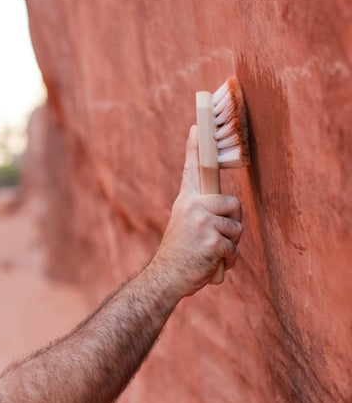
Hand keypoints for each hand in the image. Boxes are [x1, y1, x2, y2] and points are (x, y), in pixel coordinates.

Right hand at [151, 125, 242, 295]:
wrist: (165, 277)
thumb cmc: (180, 255)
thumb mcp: (185, 226)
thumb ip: (202, 212)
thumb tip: (227, 208)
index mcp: (185, 201)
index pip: (191, 168)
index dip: (196, 146)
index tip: (198, 125)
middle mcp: (191, 206)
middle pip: (232, 202)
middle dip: (232, 223)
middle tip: (215, 238)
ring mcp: (202, 221)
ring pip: (236, 227)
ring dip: (230, 245)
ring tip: (210, 253)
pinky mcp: (212, 238)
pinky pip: (234, 247)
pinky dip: (227, 260)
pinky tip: (210, 263)